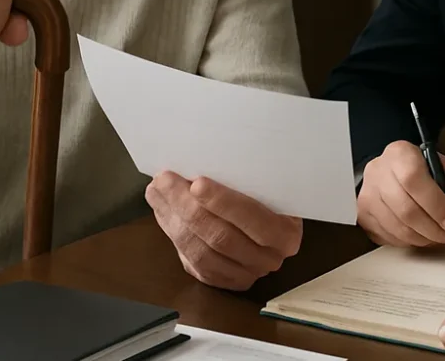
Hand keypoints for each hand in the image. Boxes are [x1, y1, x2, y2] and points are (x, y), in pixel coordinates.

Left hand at [146, 173, 302, 290]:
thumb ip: (242, 179)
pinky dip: (174, 234)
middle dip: (188, 206)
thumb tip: (200, 165)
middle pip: (222, 237)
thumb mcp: (266, 184)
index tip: (198, 183)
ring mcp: (245, 273)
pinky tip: (164, 210)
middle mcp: (269, 258)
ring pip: (202, 253)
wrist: (267, 219)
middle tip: (166, 179)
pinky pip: (193, 262)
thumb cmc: (266, 193)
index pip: (254, 220)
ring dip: (174, 219)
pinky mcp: (222, 280)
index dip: (224, 203)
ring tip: (158, 191)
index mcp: (286, 233)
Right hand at [357, 140, 444, 247]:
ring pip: (396, 226)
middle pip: (405, 208)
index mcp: (401, 153)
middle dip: (433, 228)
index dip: (436, 205)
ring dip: (424, 238)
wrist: (412, 180)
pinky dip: (410, 242)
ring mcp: (367, 194)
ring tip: (440, 236)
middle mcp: (378, 170)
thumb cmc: (438, 178)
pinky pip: (388, 237)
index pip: (413, 178)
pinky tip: (422, 235)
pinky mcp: (364, 216)